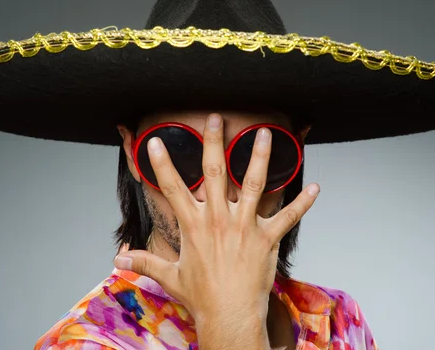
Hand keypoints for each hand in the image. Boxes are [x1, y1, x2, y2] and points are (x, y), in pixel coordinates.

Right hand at [114, 113, 319, 348]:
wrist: (229, 316)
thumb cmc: (201, 297)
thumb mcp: (169, 276)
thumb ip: (144, 263)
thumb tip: (118, 261)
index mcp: (193, 225)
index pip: (172, 187)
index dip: (161, 163)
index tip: (155, 141)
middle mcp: (218, 219)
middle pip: (214, 172)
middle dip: (214, 142)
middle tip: (216, 118)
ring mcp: (245, 226)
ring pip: (253, 183)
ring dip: (259, 156)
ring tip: (264, 133)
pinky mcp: (267, 238)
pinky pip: (288, 217)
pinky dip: (302, 203)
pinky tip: (315, 188)